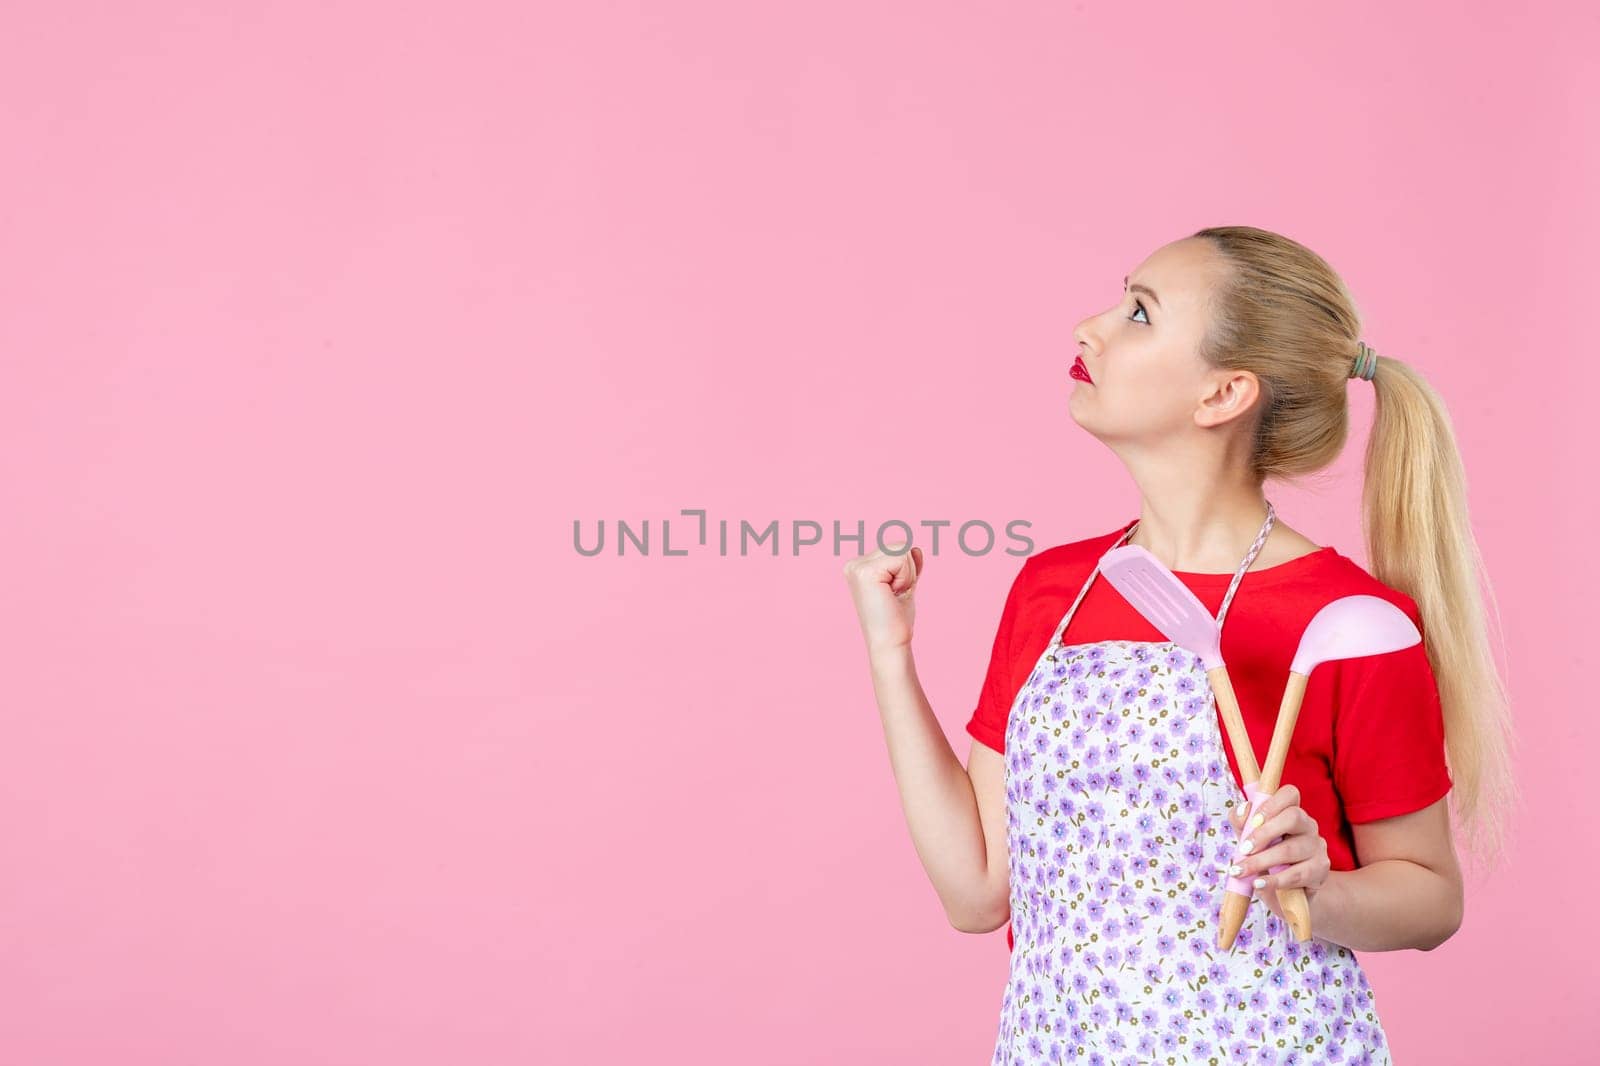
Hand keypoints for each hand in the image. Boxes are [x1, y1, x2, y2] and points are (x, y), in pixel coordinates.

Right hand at [842, 542, 923, 653]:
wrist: (890, 643)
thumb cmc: (896, 619)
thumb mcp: (903, 584)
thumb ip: (907, 565)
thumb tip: (915, 547)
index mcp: (859, 567)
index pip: (897, 548)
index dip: (907, 570)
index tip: (894, 593)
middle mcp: (854, 564)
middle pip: (900, 545)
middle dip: (908, 571)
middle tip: (894, 596)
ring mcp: (857, 567)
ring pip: (902, 549)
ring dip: (907, 575)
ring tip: (893, 595)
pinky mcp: (865, 572)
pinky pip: (901, 558)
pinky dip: (906, 577)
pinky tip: (892, 594)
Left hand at [1226, 783, 1330, 924]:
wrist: (1286, 892)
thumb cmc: (1265, 858)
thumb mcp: (1248, 838)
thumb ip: (1241, 821)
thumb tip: (1244, 810)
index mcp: (1291, 812)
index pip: (1289, 794)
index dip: (1270, 804)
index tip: (1252, 821)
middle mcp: (1308, 825)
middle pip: (1293, 817)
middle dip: (1264, 833)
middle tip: (1243, 849)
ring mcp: (1317, 847)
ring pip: (1290, 849)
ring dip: (1261, 861)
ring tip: (1241, 871)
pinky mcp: (1320, 871)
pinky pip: (1297, 874)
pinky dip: (1274, 880)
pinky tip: (1258, 884)